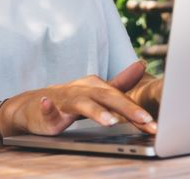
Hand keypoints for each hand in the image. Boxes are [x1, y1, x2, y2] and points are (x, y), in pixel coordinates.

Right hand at [0, 62, 157, 137]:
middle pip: (107, 98)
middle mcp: (83, 89)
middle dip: (127, 109)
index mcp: (96, 86)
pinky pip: (46, 108)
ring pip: (81, 104)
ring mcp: (64, 99)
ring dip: (96, 111)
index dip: (139, 111)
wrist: (33, 105)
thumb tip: (141, 66)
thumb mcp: (97, 92)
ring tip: (110, 121)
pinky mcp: (45, 109)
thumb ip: (120, 83)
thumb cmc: (69, 100)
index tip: (155, 124)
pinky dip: (47, 107)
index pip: (122, 98)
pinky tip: (47, 105)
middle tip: (145, 120)